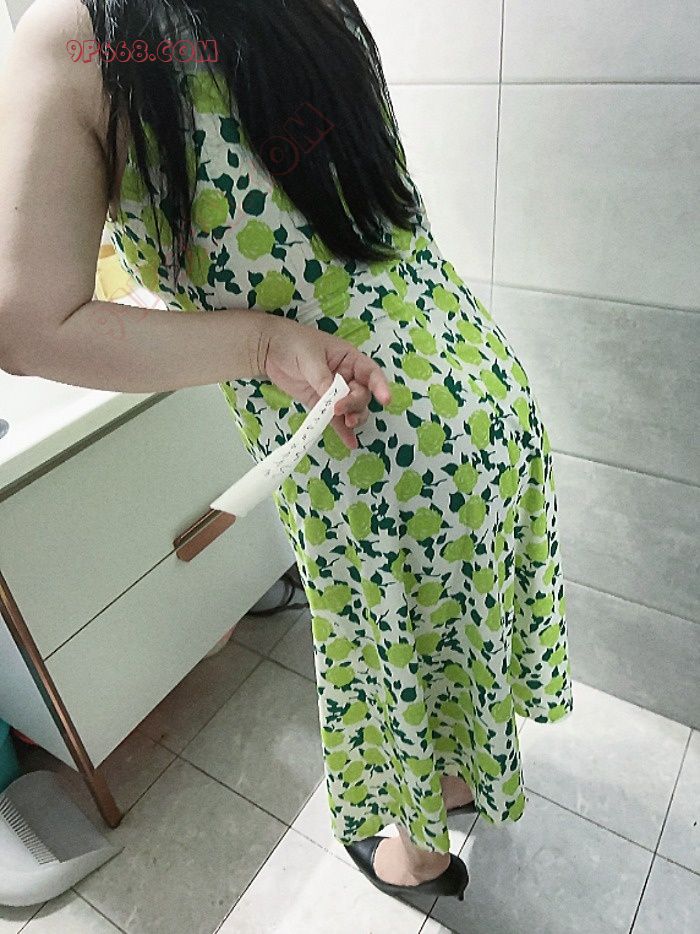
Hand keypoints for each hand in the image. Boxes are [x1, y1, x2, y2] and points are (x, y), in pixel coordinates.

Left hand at [257, 315, 391, 448]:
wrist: (268, 348)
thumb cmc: (293, 343)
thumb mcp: (310, 358)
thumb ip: (323, 379)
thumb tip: (333, 400)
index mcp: (349, 358)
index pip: (371, 373)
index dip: (380, 386)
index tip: (385, 399)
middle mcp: (347, 376)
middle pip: (361, 395)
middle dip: (355, 405)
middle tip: (339, 409)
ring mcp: (334, 392)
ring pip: (352, 409)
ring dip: (352, 418)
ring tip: (347, 424)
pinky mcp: (320, 403)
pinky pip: (334, 419)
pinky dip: (342, 431)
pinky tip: (350, 443)